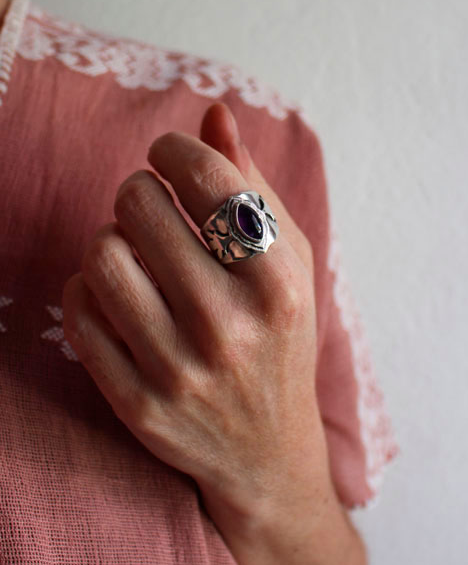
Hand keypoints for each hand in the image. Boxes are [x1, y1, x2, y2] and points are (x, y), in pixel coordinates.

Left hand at [62, 103, 330, 524]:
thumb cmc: (280, 341)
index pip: (207, 179)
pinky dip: (86, 288)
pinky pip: (79, 313)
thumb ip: (254, 187)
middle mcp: (231, 328)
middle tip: (150, 206)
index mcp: (281, 285)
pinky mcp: (139, 404)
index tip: (166, 154)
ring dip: (110, 238)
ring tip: (133, 250)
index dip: (174, 149)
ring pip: (101, 255)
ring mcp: (181, 370)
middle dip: (138, 191)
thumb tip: (214, 113)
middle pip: (140, 207)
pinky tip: (115, 294)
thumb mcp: (290, 265)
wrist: (267, 451)